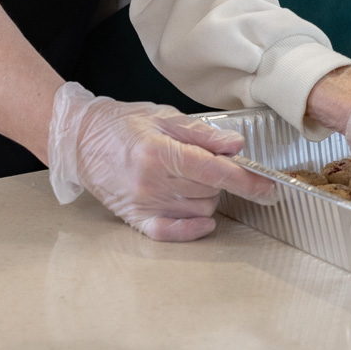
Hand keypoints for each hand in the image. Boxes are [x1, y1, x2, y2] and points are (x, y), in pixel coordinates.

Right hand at [46, 82, 277, 241]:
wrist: (81, 140)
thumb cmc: (124, 124)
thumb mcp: (165, 117)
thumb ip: (202, 133)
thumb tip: (237, 145)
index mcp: (160, 152)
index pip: (215, 171)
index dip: (247, 180)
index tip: (268, 188)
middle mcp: (151, 182)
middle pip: (210, 191)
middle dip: (221, 179)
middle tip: (207, 163)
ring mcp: (142, 203)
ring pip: (199, 211)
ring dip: (207, 198)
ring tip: (191, 178)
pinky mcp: (134, 218)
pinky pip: (171, 232)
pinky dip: (192, 229)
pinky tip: (204, 220)